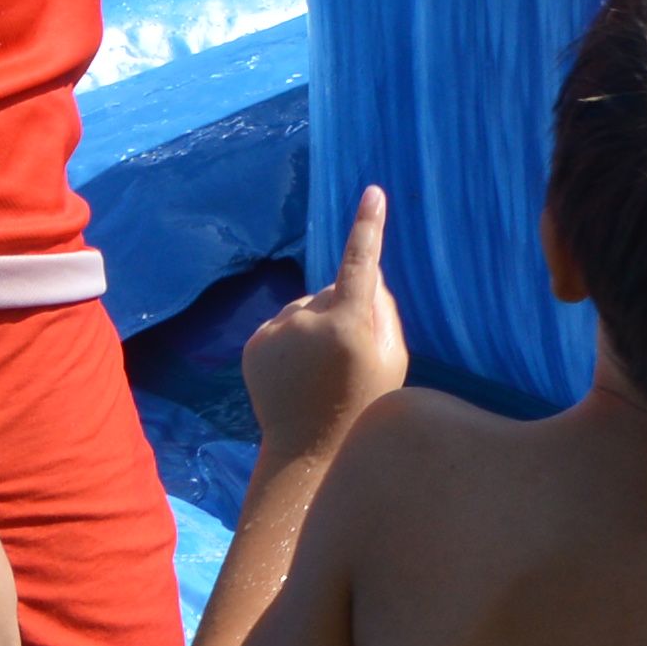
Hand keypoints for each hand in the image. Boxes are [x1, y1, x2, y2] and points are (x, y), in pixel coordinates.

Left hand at [244, 185, 409, 461]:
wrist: (307, 452)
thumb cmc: (363, 406)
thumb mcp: (392, 361)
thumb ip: (384, 312)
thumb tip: (367, 274)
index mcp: (349, 324)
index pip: (361, 262)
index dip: (368, 226)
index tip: (373, 193)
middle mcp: (307, 319)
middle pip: (334, 292)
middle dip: (343, 310)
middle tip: (348, 358)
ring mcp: (276, 331)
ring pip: (306, 308)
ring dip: (314, 326)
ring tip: (320, 372)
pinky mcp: (254, 343)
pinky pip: (282, 325)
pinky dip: (291, 340)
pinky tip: (298, 373)